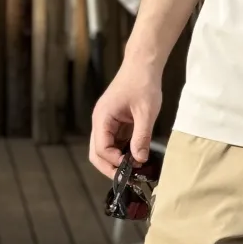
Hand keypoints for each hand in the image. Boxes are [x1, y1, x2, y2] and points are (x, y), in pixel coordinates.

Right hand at [89, 59, 162, 177]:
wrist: (142, 65)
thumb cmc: (142, 83)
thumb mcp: (146, 112)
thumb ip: (142, 136)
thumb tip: (139, 159)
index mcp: (102, 117)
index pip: (101, 148)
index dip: (114, 161)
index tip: (131, 166)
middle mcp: (100, 121)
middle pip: (96, 153)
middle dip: (110, 167)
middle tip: (127, 178)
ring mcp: (106, 122)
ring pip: (104, 149)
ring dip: (117, 160)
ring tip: (134, 168)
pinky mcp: (115, 122)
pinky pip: (114, 142)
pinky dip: (123, 151)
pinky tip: (136, 156)